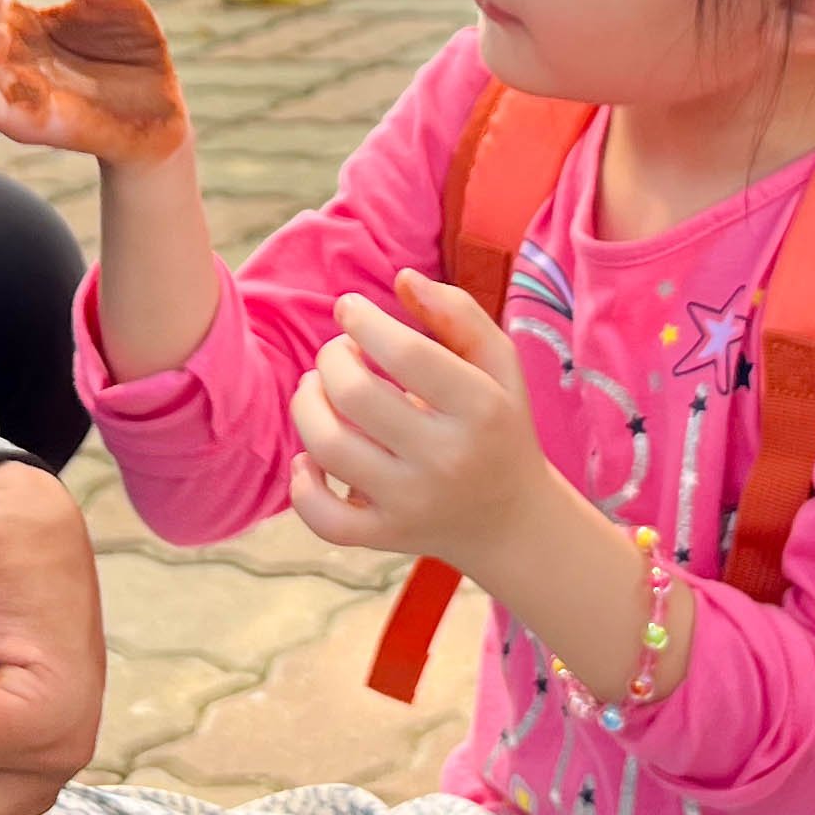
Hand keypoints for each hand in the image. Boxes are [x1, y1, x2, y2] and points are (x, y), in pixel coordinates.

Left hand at [281, 271, 559, 578]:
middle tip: (338, 352)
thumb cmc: (498, 426)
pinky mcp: (387, 536)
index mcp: (481, 408)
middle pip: (355, 395)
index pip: (407, 353)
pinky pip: (324, 518)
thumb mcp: (499, 364)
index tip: (350, 308)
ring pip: (328, 448)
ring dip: (306, 405)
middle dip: (330, 358)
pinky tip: (309, 459)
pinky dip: (302, 487)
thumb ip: (457, 313)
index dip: (364, 321)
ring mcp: (413, 503)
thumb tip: (402, 278)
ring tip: (316, 389)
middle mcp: (447, 458)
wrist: (511, 520)